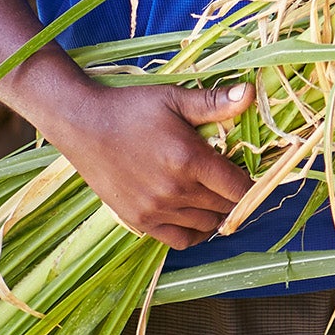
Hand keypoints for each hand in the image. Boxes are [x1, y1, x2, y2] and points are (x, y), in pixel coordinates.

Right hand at [38, 77, 256, 247]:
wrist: (81, 125)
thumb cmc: (130, 108)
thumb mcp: (173, 99)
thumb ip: (214, 103)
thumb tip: (252, 94)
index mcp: (189, 159)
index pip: (239, 188)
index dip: (252, 182)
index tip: (249, 172)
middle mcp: (175, 191)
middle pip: (225, 208)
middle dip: (235, 195)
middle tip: (230, 178)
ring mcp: (156, 210)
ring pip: (206, 225)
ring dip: (216, 212)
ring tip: (212, 193)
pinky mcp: (139, 221)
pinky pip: (180, 240)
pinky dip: (195, 232)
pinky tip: (195, 214)